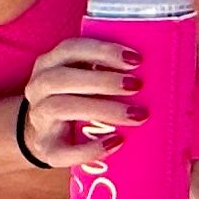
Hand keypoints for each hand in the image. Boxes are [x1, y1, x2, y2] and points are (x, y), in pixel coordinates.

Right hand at [20, 34, 141, 171]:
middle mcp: (38, 87)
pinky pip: (63, 150)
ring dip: (102, 109)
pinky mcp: (46, 148)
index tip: (136, 59)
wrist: (47, 134)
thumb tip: (160, 67)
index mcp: (49, 63)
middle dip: (103, 80)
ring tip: (137, 115)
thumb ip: (108, 69)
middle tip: (137, 86)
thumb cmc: (77, 98)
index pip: (69, 49)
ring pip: (60, 108)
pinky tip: (117, 142)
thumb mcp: (84, 78)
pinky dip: (91, 148)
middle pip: (62, 78)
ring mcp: (38, 118)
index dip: (101, 51)